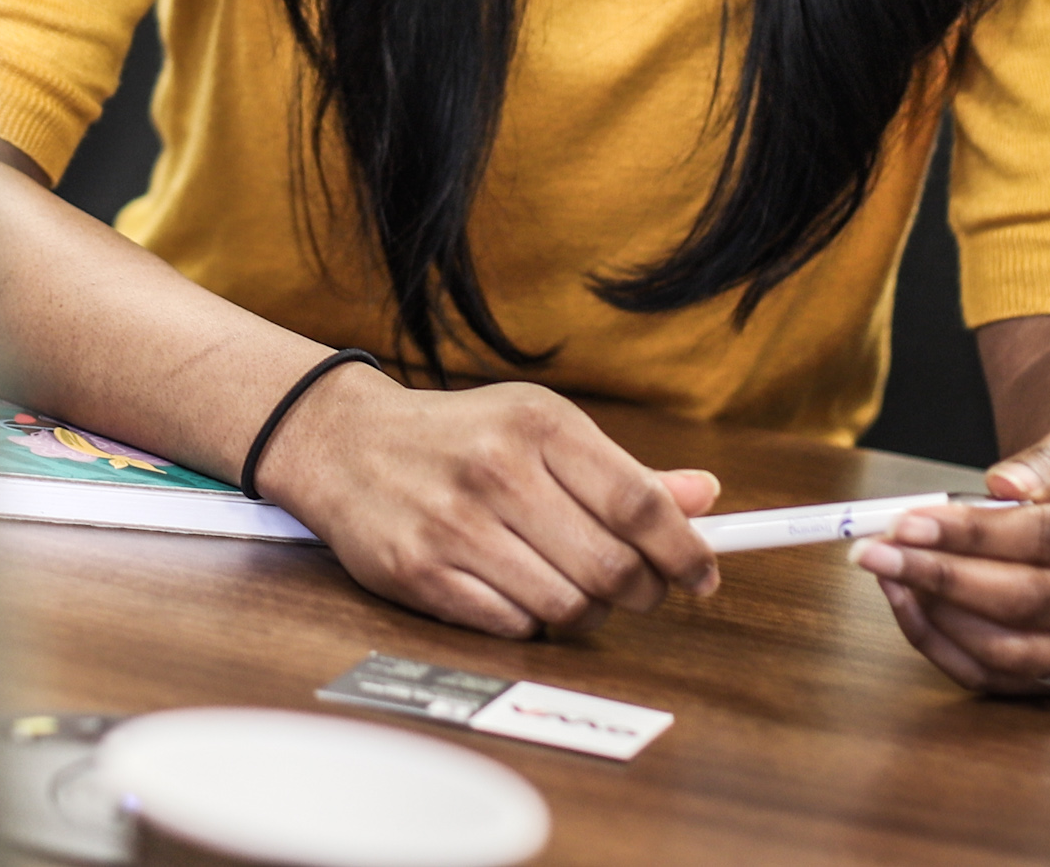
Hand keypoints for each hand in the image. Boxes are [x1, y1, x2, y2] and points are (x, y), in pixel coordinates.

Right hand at [254, 371, 721, 639]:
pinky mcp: (419, 573)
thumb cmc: (459, 438)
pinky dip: (531, 620)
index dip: (685, 550)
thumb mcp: (539, 429)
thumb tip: (703, 498)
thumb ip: (622, 472)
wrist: (345, 443)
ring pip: (566, 606)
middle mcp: (497, 470)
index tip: (704, 575)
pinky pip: (513, 626)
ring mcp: (454, 525)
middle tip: (639, 588)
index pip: (638, 503)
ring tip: (573, 587)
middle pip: (612, 567)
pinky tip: (520, 590)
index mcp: (538, 423)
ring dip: (585, 610)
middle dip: (640, 591)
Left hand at [849, 422, 1049, 694]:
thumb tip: (1002, 483)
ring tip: (887, 573)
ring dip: (937, 615)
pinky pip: (999, 679)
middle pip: (1026, 600)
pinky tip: (908, 603)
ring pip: (1010, 651)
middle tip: (874, 552)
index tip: (908, 521)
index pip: (1046, 538)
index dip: (973, 533)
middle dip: (941, 576)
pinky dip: (945, 647)